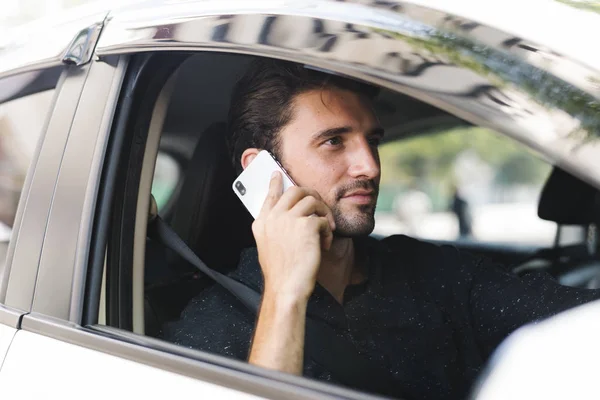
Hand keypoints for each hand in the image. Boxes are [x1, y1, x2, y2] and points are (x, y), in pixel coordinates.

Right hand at [252, 172, 334, 302]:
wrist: (286, 288)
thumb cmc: (281, 273)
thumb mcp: (269, 247)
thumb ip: (276, 229)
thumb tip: (293, 216)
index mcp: (262, 223)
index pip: (269, 196)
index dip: (275, 183)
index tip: (277, 174)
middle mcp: (273, 217)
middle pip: (294, 190)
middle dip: (311, 195)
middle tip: (319, 207)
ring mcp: (288, 219)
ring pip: (312, 200)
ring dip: (323, 214)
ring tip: (326, 230)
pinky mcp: (306, 225)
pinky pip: (323, 219)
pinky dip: (328, 232)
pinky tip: (325, 245)